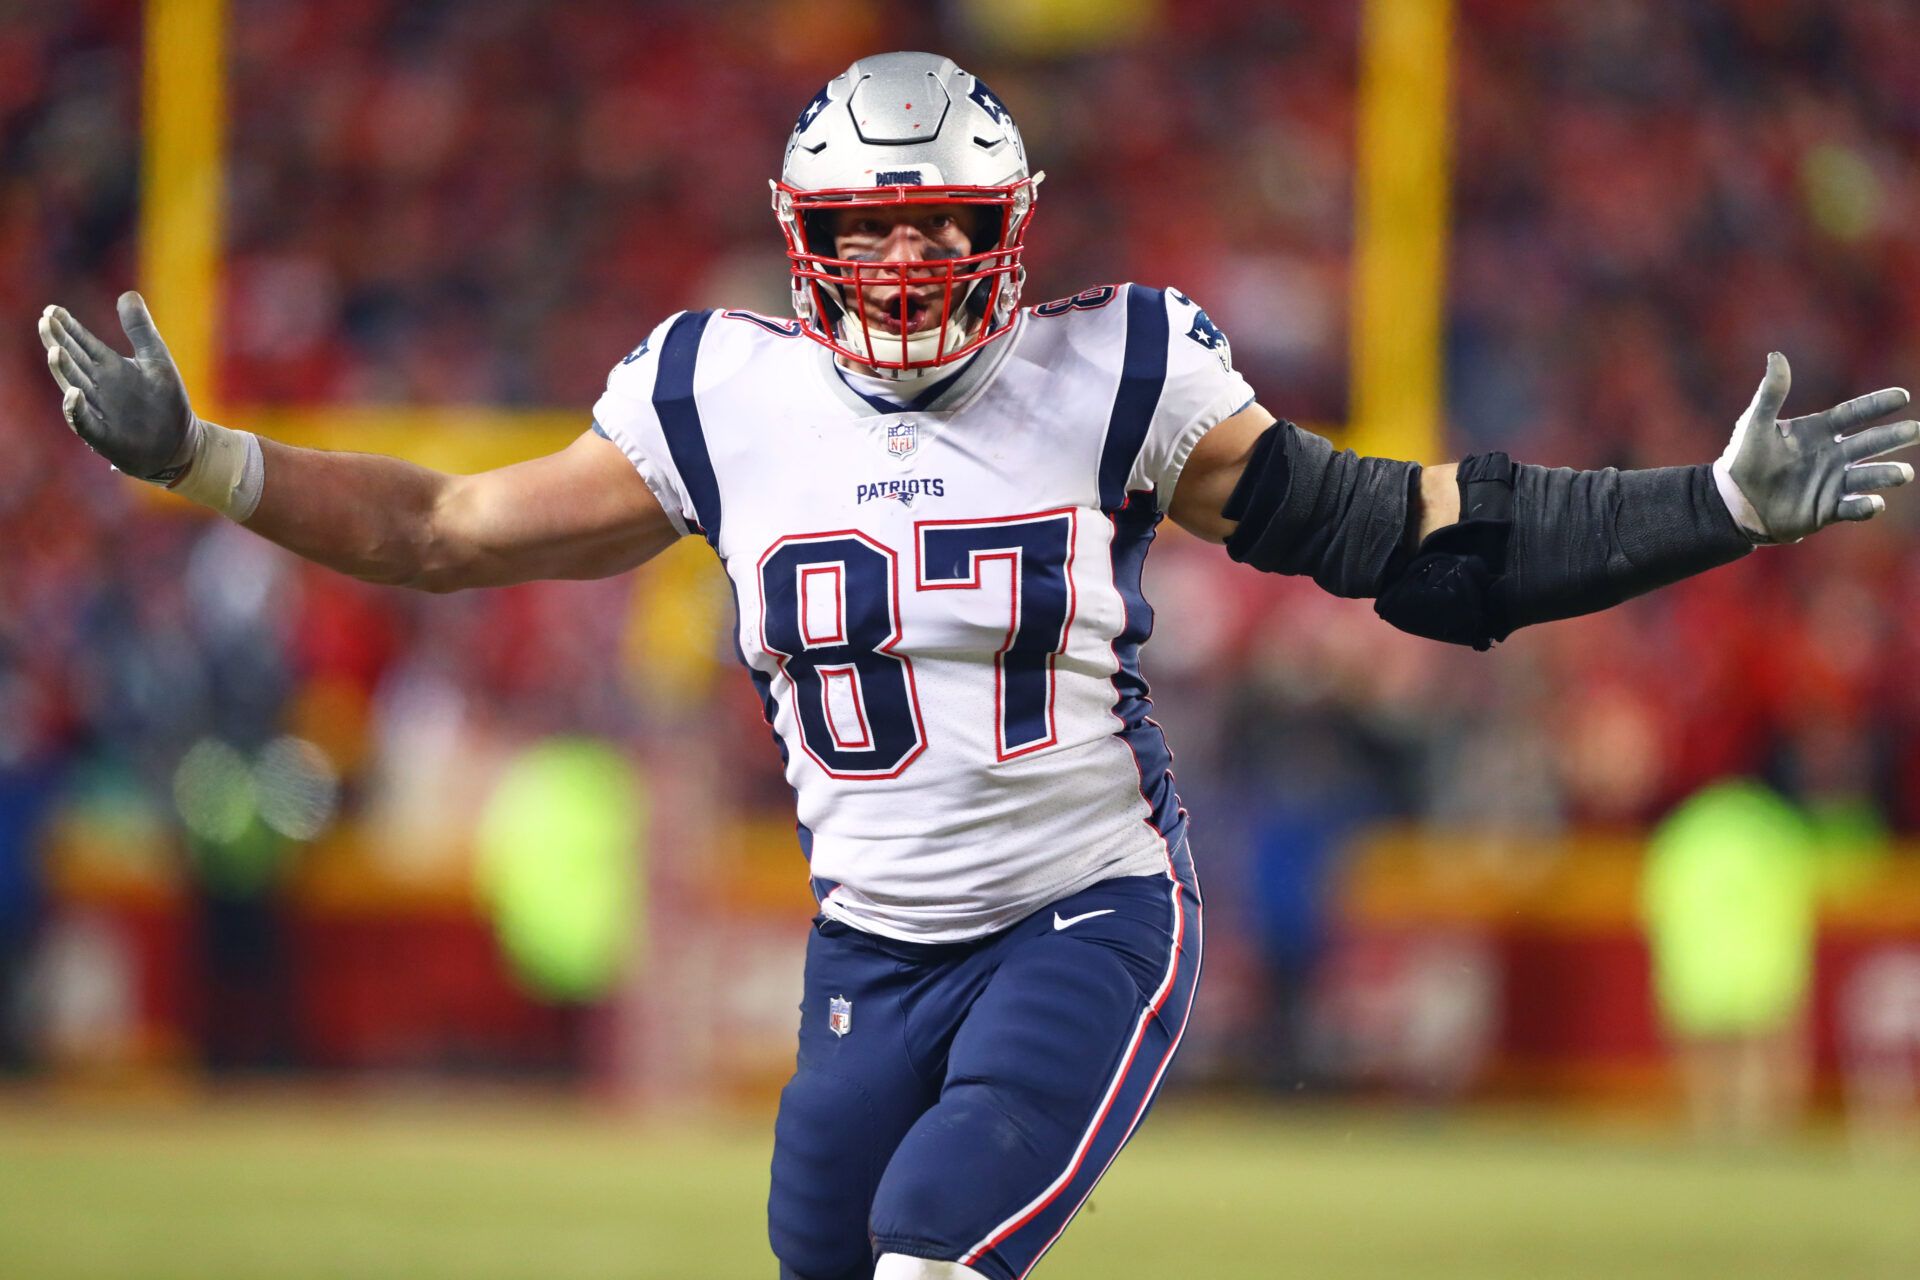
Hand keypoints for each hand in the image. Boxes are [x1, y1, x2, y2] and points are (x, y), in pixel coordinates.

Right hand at [37, 291, 199, 482]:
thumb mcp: (156, 359)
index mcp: (109, 367)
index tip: (52, 310)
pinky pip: (85, 422)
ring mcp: (99, 411)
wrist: (181, 443)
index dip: (67, 328)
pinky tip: (73, 393)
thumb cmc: (166, 401)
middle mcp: (98, 387)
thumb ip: (140, 329)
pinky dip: (77, 409)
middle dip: (58, 342)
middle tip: (46, 322)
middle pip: (73, 361)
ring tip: (54, 350)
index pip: (82, 343)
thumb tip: (127, 294)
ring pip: (74, 386)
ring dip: (64, 370)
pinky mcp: (104, 436)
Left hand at [1713, 352, 1917, 542]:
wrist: (1732, 502)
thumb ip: (1770, 393)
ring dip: (1886, 474)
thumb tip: (1776, 355)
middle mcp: (1832, 455)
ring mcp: (1832, 483)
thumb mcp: (1754, 424)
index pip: (1853, 413)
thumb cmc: (1743, 460)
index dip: (1877, 405)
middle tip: (1914, 430)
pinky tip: (1875, 503)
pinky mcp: (1827, 510)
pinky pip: (1852, 508)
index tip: (1902, 396)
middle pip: (1870, 443)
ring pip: (1868, 476)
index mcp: (1818, 431)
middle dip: (1893, 437)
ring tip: (1904, 473)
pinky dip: (1865, 507)